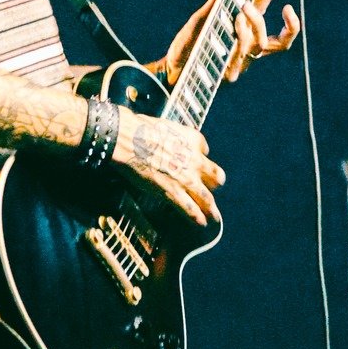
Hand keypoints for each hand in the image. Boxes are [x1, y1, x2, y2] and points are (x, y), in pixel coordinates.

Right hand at [113, 108, 224, 226]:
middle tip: (214, 188)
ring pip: (207, 198)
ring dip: (211, 209)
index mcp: (194, 140)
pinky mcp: (173, 192)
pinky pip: (190, 209)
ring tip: (215, 216)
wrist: (131, 140)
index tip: (197, 159)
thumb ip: (174, 135)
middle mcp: (196, 161)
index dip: (200, 156)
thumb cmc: (142, 128)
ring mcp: (186, 179)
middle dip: (215, 184)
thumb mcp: (166, 125)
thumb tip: (168, 139)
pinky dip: (196, 217)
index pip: (205, 150)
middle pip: (215, 177)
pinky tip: (201, 223)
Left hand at [163, 0, 299, 86]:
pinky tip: (230, 41)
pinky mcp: (230, 73)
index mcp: (242, 27)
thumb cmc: (186, 45)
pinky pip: (241, 59)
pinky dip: (238, 47)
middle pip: (271, 30)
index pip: (263, 5)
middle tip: (244, 4)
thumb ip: (210, 8)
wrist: (172, 71)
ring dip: (249, 27)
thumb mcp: (197, 21)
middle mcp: (246, 44)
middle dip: (259, 16)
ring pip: (259, 43)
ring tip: (235, 19)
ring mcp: (241, 60)